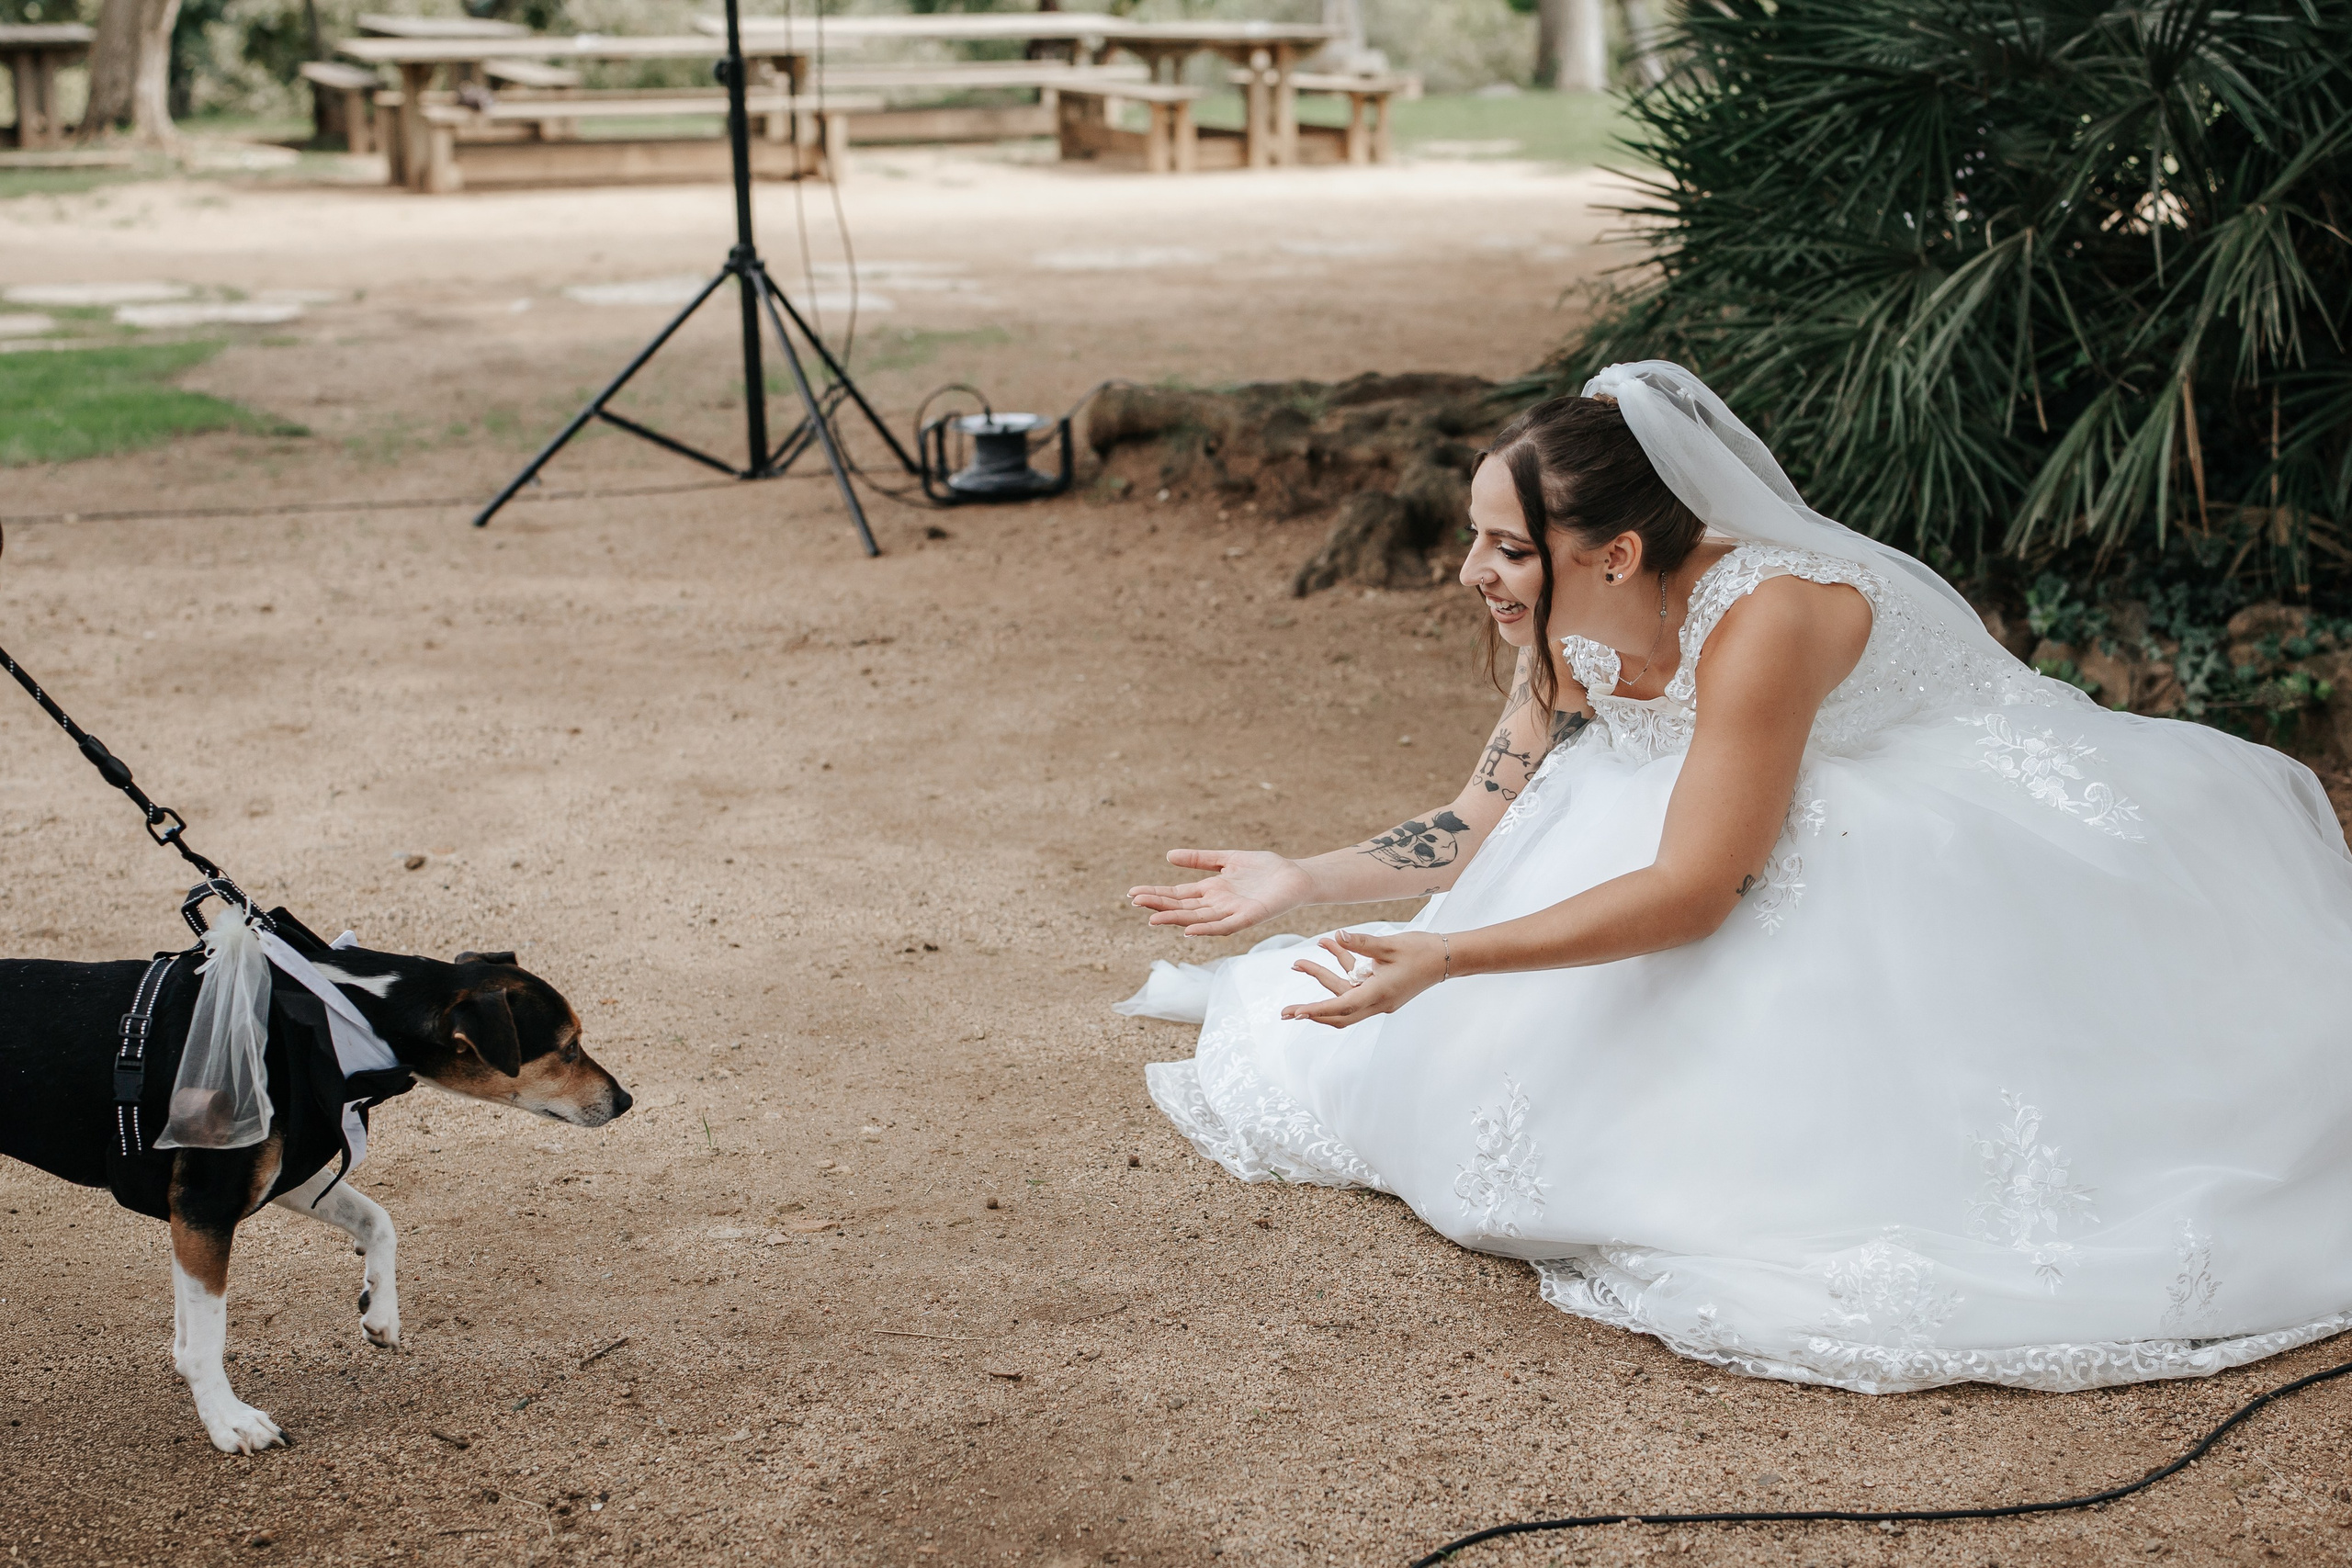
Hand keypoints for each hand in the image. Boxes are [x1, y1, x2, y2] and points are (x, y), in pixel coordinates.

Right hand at [1129, 849, 1313, 936]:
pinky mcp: (1249, 916)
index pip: (1178, 894)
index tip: (1132, 893)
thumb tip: (1168, 856)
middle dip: (1159, 904)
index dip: (1156, 893)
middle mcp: (1218, 904)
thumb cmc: (1266, 869)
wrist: (1297, 877)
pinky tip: (1189, 929)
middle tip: (1135, 902)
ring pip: (1198, 918)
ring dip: (1176, 919)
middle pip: (1183, 906)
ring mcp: (1232, 912)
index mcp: (1212, 890)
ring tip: (1153, 918)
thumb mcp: (1228, 859)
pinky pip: (1225, 926)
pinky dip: (1207, 928)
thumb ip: (1201, 859)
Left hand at [1280, 929, 1445, 1028]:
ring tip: (1298, 962)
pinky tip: (1329, 945)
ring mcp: (1379, 997)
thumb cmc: (1421, 951)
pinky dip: (1341, 967)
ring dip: (1322, 978)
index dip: (1317, 1009)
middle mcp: (1377, 1001)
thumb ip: (1361, 942)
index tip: (1296, 1013)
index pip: (1341, 1006)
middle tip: (1284, 1012)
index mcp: (1379, 994)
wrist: (1447, 958)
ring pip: (1343, 993)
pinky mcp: (1381, 989)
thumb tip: (1336, 935)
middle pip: (1338, 1011)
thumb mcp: (1389, 944)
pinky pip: (1355, 982)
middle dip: (1311, 1010)